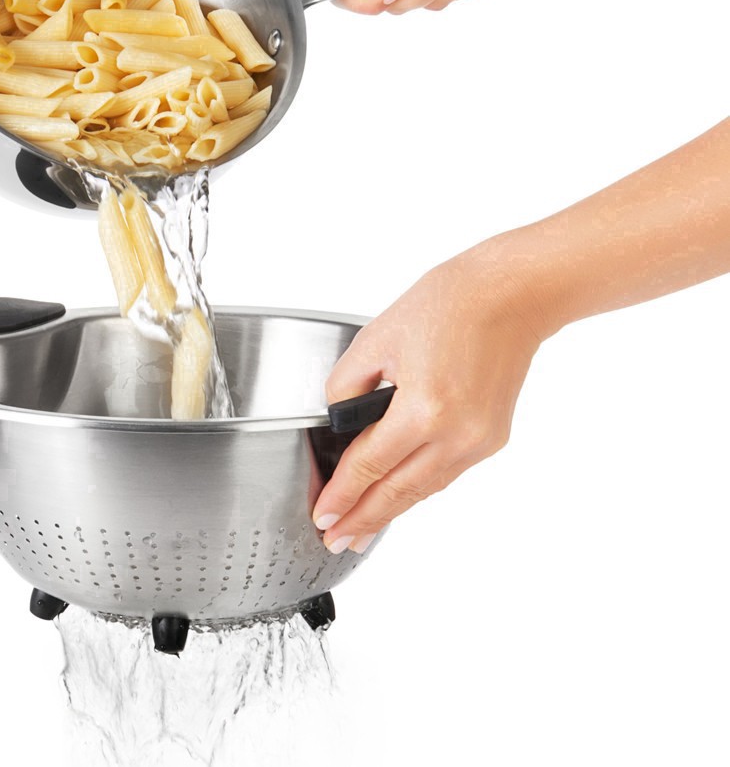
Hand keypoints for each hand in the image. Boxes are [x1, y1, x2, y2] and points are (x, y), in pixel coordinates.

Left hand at [313, 243, 544, 552]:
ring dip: (391, 511)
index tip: (324, 516)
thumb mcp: (374, 339)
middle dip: (363, 520)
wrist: (511, 295)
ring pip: (424, 489)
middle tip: (336, 540)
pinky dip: (418, 488)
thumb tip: (340, 423)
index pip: (369, 466)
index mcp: (423, 408)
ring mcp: (479, 441)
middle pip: (398, 492)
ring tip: (362, 529)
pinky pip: (445, 473)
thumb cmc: (448, 304)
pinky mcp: (491, 439)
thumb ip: (346, 387)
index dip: (343, 496)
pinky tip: (398, 495)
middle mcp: (457, 434)